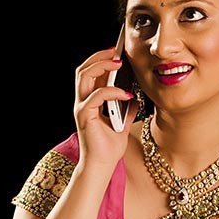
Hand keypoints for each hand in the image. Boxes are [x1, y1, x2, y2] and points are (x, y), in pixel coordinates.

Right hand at [73, 47, 138, 170]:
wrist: (102, 166)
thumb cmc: (109, 148)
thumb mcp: (123, 124)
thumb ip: (127, 109)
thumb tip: (136, 97)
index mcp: (90, 102)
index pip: (90, 73)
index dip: (101, 60)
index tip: (117, 52)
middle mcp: (82, 102)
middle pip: (83, 69)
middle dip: (99, 57)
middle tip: (116, 53)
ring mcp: (81, 108)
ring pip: (84, 76)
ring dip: (101, 66)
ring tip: (118, 63)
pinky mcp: (84, 116)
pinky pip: (97, 96)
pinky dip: (112, 91)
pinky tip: (126, 94)